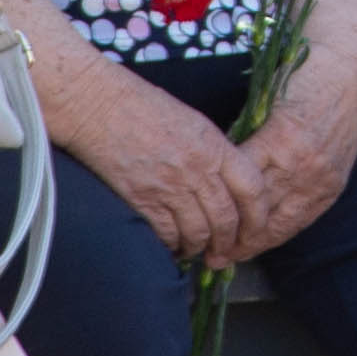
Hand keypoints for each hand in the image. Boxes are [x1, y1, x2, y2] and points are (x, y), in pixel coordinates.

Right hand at [57, 49, 271, 263]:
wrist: (99, 105)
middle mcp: (196, 169)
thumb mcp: (191, 122)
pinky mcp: (141, 200)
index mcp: (213, 146)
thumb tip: (225, 183)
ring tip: (196, 248)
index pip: (252, 188)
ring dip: (200, 246)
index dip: (258, 215)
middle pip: (226, 218)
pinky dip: (172, 245)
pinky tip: (171, 243)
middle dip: (229, 241)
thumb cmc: (143, 106)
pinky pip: (167, 234)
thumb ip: (212, 153)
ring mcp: (168, 187)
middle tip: (225, 250)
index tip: (254, 227)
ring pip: (198, 232)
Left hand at [224, 68, 356, 259]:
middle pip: (259, 214)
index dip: (218, 209)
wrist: (352, 71)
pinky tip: (260, 244)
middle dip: (231, 238)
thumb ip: (244, 137)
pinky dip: (279, 234)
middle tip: (206, 252)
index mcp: (280, 140)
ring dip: (253, 244)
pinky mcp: (333, 185)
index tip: (197, 220)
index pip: (240, 187)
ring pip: (281, 225)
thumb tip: (213, 170)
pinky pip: (302, 220)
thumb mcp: (264, 100)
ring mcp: (321, 178)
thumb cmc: (303, 75)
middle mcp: (302, 165)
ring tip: (229, 257)